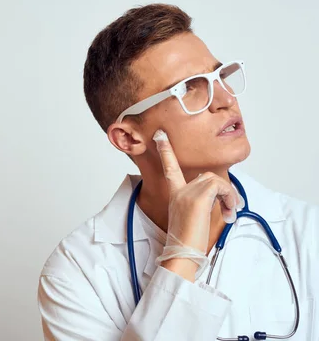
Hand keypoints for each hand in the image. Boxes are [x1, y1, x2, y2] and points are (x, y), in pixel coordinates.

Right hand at [153, 129, 238, 280]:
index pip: (169, 168)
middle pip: (207, 177)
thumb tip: (216, 197)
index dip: (165, 151)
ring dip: (228, 196)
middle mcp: (179, 191)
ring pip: (215, 180)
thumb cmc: (187, 241)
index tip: (160, 136)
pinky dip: (229, 197)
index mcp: (174, 195)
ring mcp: (187, 193)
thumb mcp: (190, 218)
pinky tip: (228, 212)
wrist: (182, 253)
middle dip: (223, 190)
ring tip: (229, 212)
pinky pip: (220, 186)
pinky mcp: (198, 198)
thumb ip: (198, 203)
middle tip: (230, 208)